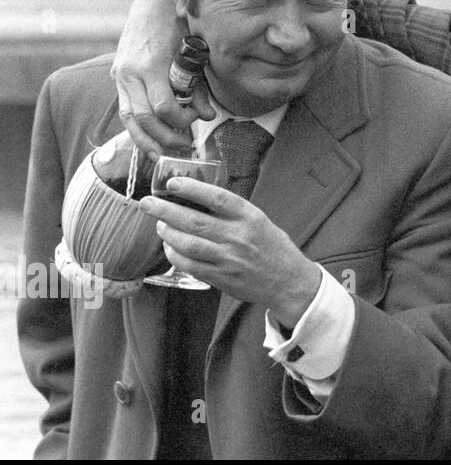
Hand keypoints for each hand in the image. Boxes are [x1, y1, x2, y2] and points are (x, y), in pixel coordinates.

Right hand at [111, 0, 215, 157]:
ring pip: (128, 118)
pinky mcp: (118, 76)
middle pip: (143, 118)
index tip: (196, 119)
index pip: (162, 107)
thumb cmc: (180, 26)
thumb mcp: (195, 53)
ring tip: (162, 155)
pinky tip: (149, 140)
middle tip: (185, 145)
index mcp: (151, 65)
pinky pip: (125, 109)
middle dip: (164, 137)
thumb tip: (208, 115)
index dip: (181, 120)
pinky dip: (137, 128)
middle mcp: (130, 72)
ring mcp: (121, 74)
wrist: (152, 4)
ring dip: (145, 140)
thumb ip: (199, 86)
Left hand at [140, 177, 320, 327]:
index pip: (217, 198)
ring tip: (159, 224)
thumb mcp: (260, 221)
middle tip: (147, 203)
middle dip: (166, 210)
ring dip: (167, 233)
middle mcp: (238, 236)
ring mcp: (228, 259)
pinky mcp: (221, 277)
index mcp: (250, 217)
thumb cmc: (273, 247)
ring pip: (188, 244)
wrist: (288, 281)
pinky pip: (190, 265)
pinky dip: (175, 255)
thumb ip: (233, 213)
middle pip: (194, 221)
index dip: (192, 189)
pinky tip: (170, 248)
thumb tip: (197, 200)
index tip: (172, 183)